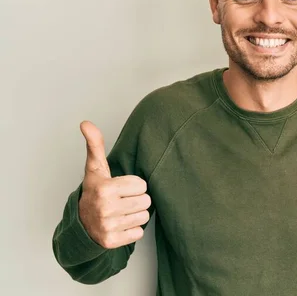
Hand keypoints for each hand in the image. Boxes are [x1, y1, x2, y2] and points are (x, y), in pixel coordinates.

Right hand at [78, 121, 150, 248]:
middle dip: (137, 200)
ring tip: (121, 212)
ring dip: (135, 215)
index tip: (120, 188)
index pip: (142, 185)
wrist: (81, 223)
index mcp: (105, 189)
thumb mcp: (96, 168)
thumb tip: (85, 122)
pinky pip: (138, 233)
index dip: (134, 186)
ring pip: (144, 217)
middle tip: (121, 201)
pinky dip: (132, 230)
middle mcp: (105, 209)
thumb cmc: (95, 191)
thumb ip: (95, 145)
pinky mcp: (111, 242)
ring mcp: (108, 227)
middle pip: (146, 201)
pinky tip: (119, 225)